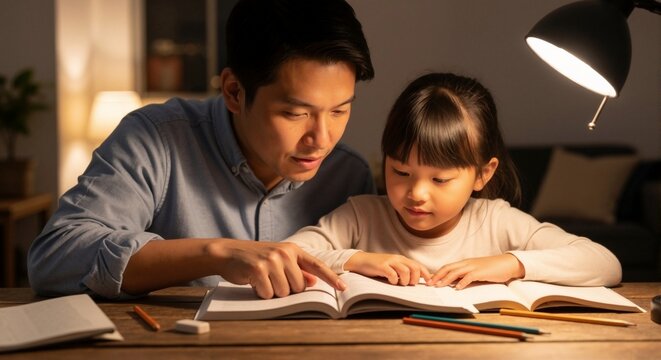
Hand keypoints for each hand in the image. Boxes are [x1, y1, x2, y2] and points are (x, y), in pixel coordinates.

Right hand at [213, 240, 345, 298]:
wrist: (228, 252)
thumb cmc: (255, 258)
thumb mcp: (278, 260)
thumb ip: (296, 269)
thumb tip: (313, 281)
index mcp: (292, 250)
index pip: (317, 265)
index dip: (331, 278)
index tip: (343, 288)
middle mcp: (284, 253)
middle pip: (299, 286)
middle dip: (287, 290)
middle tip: (272, 280)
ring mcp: (271, 260)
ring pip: (284, 292)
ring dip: (273, 292)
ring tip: (262, 280)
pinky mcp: (258, 269)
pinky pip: (268, 293)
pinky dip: (261, 293)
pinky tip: (254, 282)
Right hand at [344, 252, 430, 285]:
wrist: (361, 261)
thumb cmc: (378, 267)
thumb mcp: (393, 267)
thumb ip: (404, 271)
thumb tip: (418, 280)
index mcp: (402, 260)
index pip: (419, 266)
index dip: (426, 275)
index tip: (429, 283)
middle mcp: (398, 259)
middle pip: (415, 268)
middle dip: (415, 279)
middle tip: (408, 284)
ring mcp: (390, 261)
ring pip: (406, 271)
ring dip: (405, 280)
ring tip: (399, 283)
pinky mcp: (381, 266)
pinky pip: (392, 274)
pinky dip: (394, 280)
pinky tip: (391, 282)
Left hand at [429, 254, 524, 288]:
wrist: (507, 263)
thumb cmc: (492, 268)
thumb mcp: (476, 271)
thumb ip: (466, 275)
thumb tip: (455, 283)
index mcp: (465, 263)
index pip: (448, 267)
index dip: (438, 273)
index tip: (430, 280)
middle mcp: (467, 263)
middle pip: (448, 268)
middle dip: (437, 276)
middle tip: (429, 284)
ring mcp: (474, 267)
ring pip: (456, 272)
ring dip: (446, 279)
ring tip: (439, 286)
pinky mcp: (481, 272)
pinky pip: (469, 277)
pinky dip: (462, 282)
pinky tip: (457, 288)